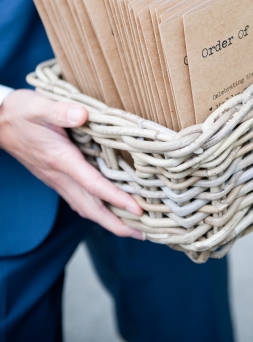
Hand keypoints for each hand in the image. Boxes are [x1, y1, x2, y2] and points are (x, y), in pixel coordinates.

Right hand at [0, 90, 143, 238]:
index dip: (116, 199)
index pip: (93, 185)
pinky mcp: (55, 177)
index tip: (138, 210)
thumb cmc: (20, 112)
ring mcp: (56, 179)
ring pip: (84, 207)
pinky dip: (96, 210)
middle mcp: (59, 175)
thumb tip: (82, 115)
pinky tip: (108, 211)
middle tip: (143, 235)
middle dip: (117, 224)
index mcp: (60, 160)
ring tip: (132, 229)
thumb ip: (61, 111)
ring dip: (108, 221)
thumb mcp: (39, 107)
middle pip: (91, 207)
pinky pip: (78, 200)